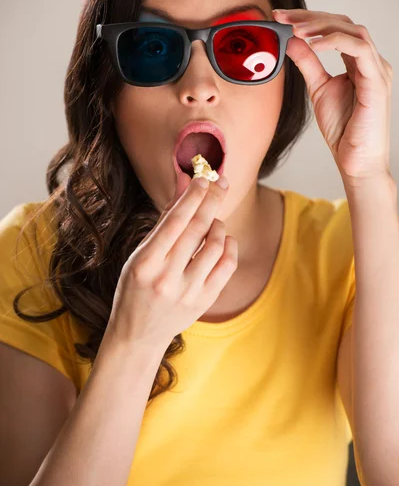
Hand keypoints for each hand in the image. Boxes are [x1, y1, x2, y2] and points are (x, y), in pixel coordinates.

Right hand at [105, 172, 237, 349]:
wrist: (138, 334)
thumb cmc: (135, 288)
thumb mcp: (141, 253)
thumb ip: (165, 218)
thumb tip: (184, 182)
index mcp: (145, 263)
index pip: (175, 221)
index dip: (193, 196)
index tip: (204, 179)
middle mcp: (167, 278)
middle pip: (198, 229)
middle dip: (212, 200)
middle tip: (221, 183)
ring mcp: (188, 292)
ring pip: (216, 245)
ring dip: (219, 224)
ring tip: (213, 221)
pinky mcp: (205, 301)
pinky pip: (227, 265)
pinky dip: (229, 245)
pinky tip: (224, 239)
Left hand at [274, 9, 392, 184]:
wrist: (356, 161)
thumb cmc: (343, 129)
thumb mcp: (318, 89)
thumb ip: (308, 64)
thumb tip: (292, 41)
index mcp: (358, 62)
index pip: (335, 28)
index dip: (308, 19)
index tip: (281, 18)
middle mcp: (370, 61)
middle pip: (344, 23)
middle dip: (310, 16)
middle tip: (283, 16)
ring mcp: (377, 69)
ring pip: (353, 29)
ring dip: (321, 25)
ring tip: (295, 29)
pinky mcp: (377, 81)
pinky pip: (359, 49)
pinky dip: (335, 42)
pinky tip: (313, 44)